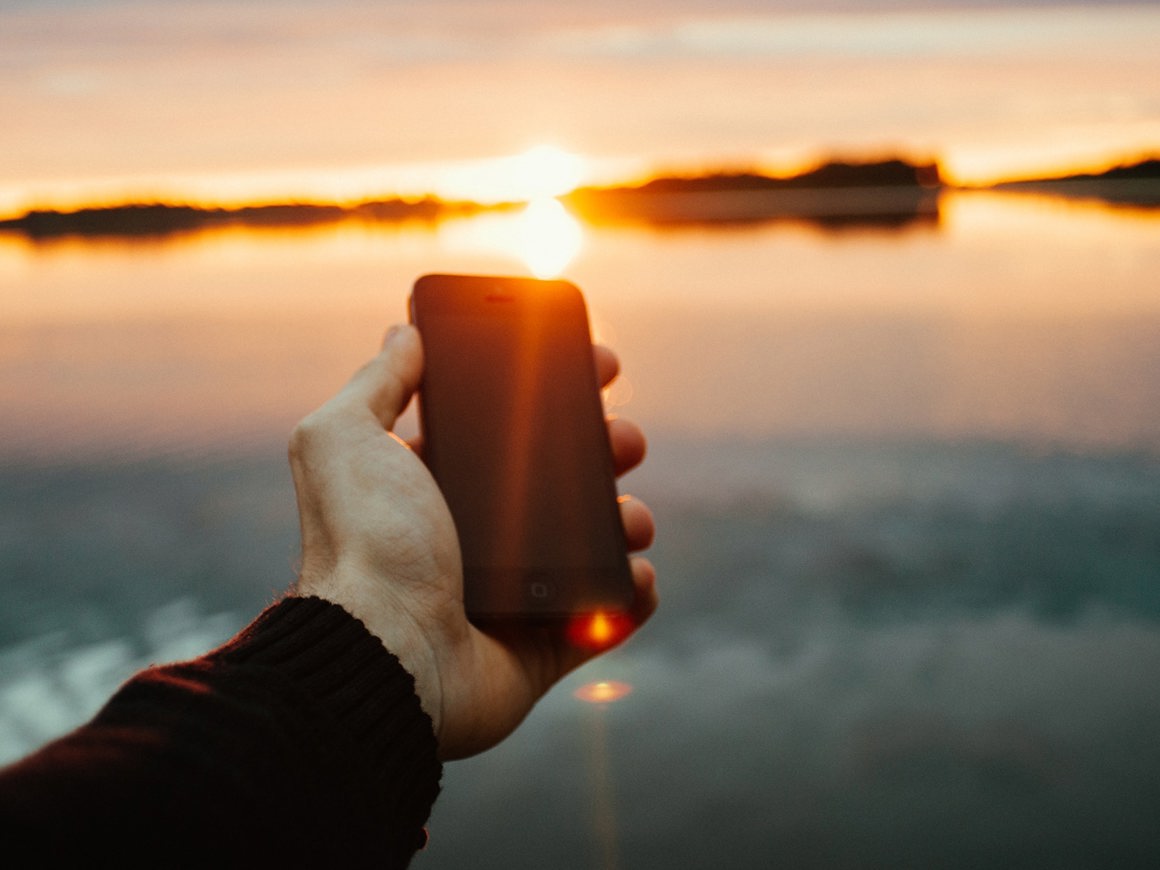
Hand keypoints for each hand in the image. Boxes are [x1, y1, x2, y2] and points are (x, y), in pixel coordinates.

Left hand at [289, 324, 656, 758]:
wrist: (385, 653)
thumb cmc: (364, 543)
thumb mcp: (345, 439)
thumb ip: (375, 383)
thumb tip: (404, 333)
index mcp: (434, 485)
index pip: (505, 428)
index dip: (552, 391)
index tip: (594, 364)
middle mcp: (474, 535)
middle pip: (560, 479)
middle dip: (604, 447)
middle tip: (625, 437)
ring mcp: (514, 591)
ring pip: (591, 542)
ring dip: (628, 517)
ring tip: (630, 516)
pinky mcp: (542, 644)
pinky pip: (605, 614)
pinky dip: (632, 593)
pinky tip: (638, 572)